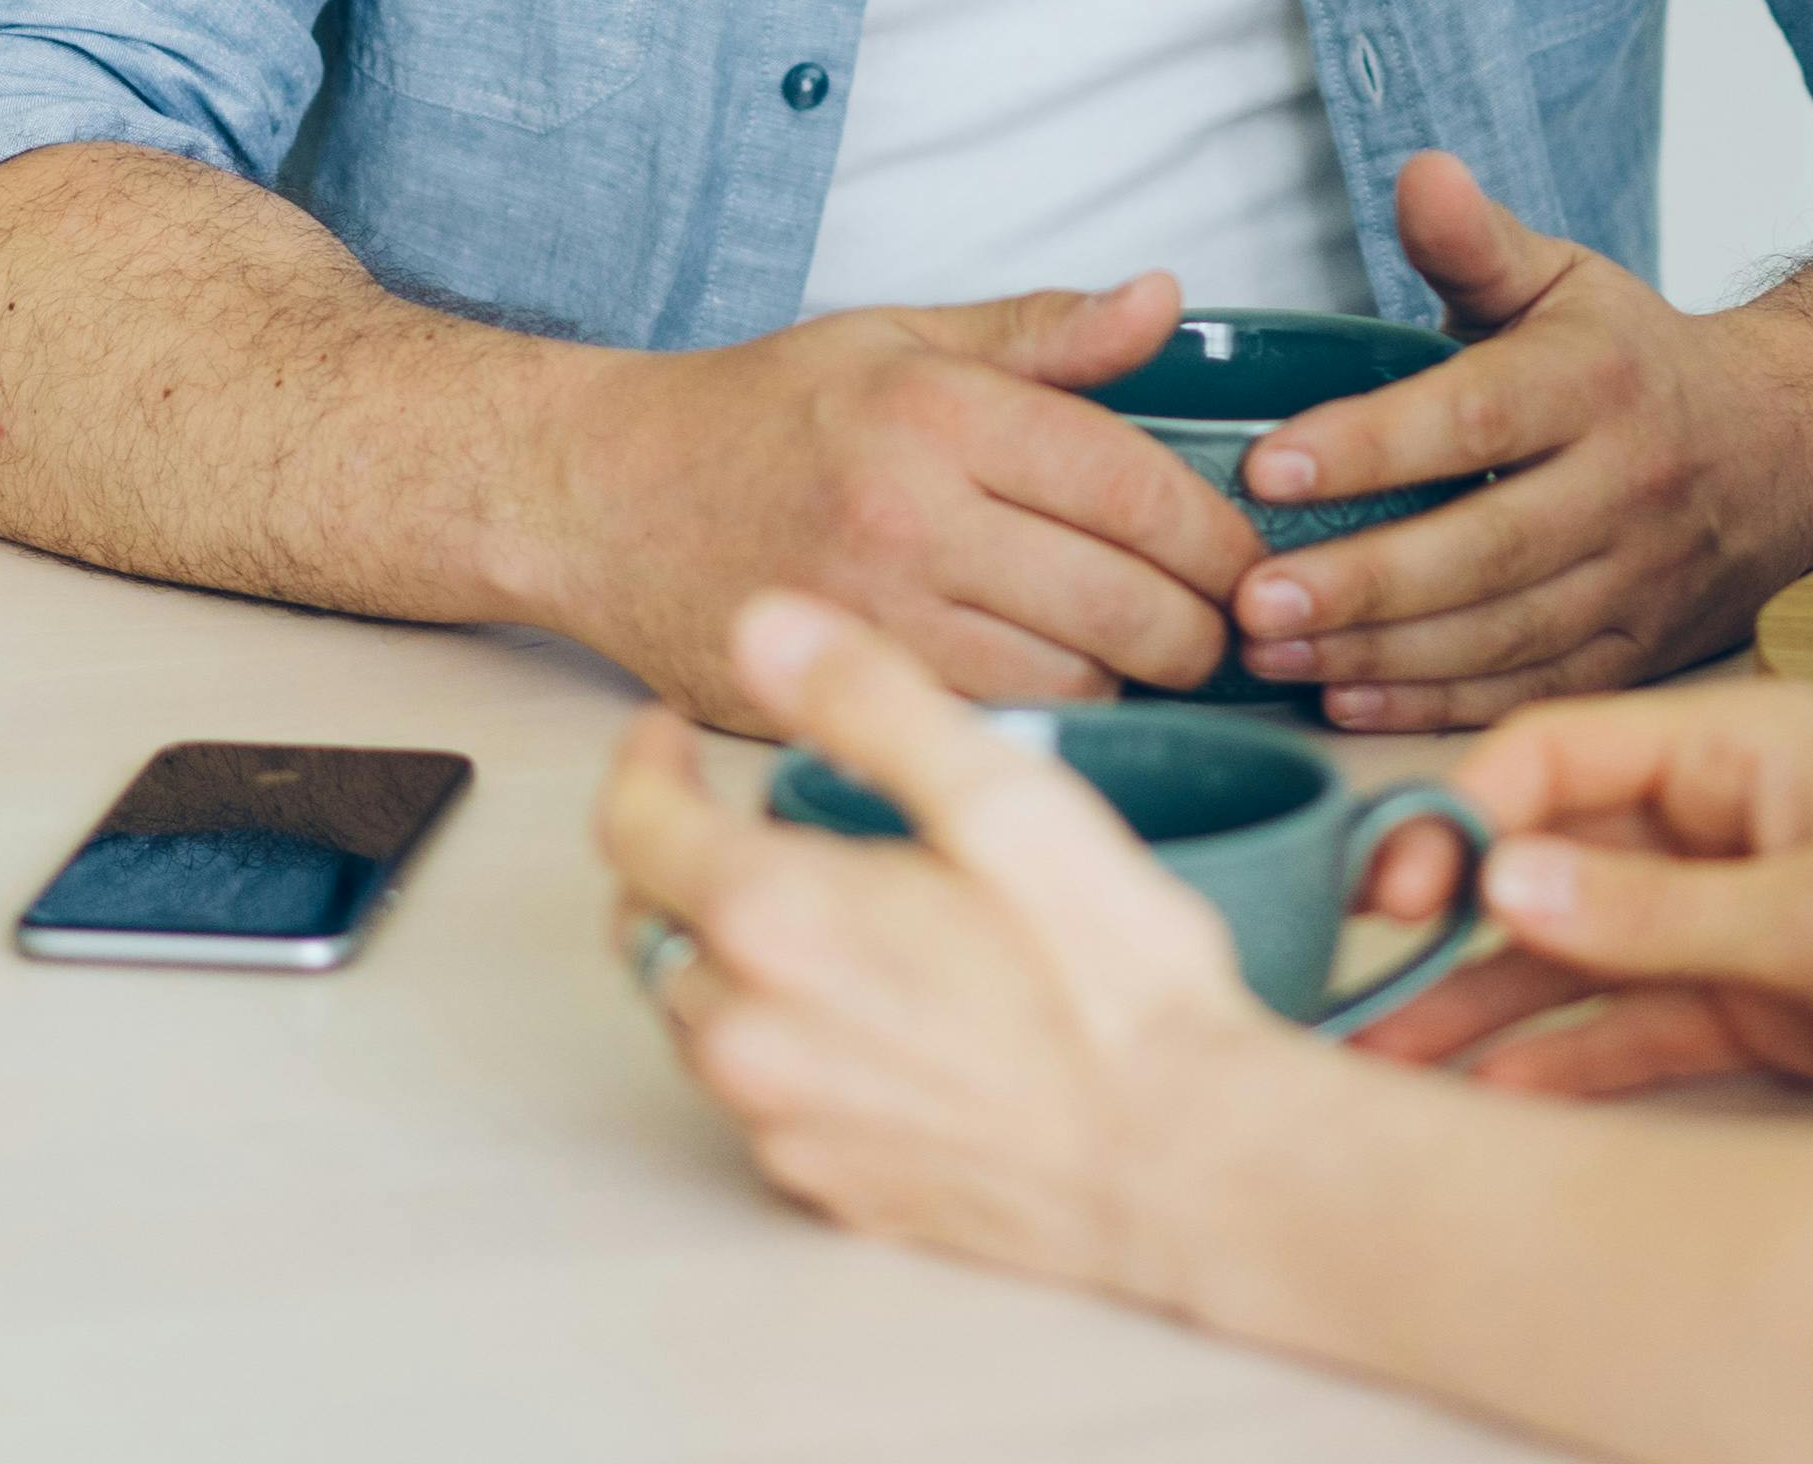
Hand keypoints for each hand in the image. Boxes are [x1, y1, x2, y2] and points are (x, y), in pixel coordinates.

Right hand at [548, 280, 1263, 726]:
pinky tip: (1062, 691)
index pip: (1135, 488)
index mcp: (938, 414)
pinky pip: (993, 729)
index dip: (1220, 537)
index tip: (1252, 560)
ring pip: (1074, 684)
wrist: (598, 496)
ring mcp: (873, 620)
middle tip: (1225, 627)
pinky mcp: (839, 697)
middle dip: (1203, 627)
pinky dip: (1049, 719)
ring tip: (1147, 657)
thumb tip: (1164, 302)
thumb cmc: (756, 413)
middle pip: (1125, 605)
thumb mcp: (899, 336)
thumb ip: (1043, 334)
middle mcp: (910, 519)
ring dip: (1131, 682)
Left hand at [599, 592, 1321, 1306]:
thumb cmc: (1112, 986)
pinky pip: (758, 1097)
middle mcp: (750, 1035)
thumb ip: (871, 701)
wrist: (1180, 1161)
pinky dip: (778, 1038)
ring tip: (809, 908)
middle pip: (649, 925)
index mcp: (776, 922)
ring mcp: (783, 1123)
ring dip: (724, 952)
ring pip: (697, 1015)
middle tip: (732, 816)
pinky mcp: (828, 1186)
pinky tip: (861, 1013)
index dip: (643, 761)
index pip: (633, 826)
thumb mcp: (1005, 802)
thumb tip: (768, 625)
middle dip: (672, 857)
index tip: (668, 734)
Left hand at [1226, 154, 1812, 729]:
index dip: (1369, 445)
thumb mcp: (1565, 280)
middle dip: (1362, 582)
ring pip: (1503, 634)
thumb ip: (1475, 243)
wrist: (1790, 445)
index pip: (1474, 416)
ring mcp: (1639, 580)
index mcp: (1599, 380)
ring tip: (1267, 653)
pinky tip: (1346, 698)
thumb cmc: (1638, 358)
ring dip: (1379, 655)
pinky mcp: (1638, 653)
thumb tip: (1417, 173)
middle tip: (1249, 599)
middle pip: (1487, 548)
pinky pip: (1531, 688)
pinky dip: (1436, 707)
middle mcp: (1628, 486)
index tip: (1267, 466)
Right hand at [1344, 677, 1812, 1110]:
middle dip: (1443, 910)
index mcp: (1737, 745)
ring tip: (1377, 1049)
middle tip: (1350, 966)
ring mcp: (1731, 915)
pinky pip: (1627, 1025)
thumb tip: (1498, 879)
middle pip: (1546, 852)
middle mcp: (1718, 820)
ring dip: (1480, 998)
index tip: (1392, 881)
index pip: (1558, 753)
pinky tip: (1476, 1092)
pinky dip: (1555, 1057)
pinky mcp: (1755, 1003)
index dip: (1461, 810)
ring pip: (1571, 949)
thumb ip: (1653, 910)